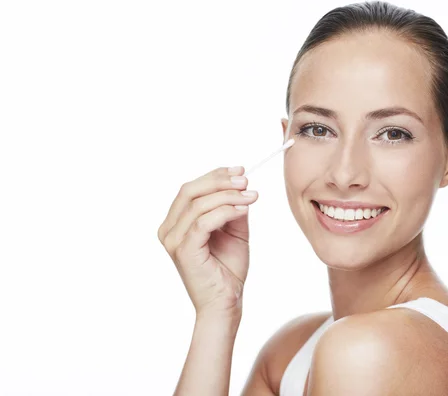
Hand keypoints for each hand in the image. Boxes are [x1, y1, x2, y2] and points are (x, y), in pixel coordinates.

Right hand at [157, 166, 257, 314]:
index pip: (191, 189)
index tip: (240, 170)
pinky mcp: (184, 250)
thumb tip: (241, 186)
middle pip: (190, 191)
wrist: (226, 303)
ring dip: (228, 195)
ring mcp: (173, 240)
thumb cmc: (227, 270)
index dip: (215, 175)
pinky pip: (204, 222)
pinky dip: (225, 211)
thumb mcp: (234, 231)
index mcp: (176, 223)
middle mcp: (169, 229)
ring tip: (251, 196)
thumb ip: (233, 209)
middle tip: (245, 180)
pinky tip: (243, 209)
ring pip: (198, 204)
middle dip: (220, 181)